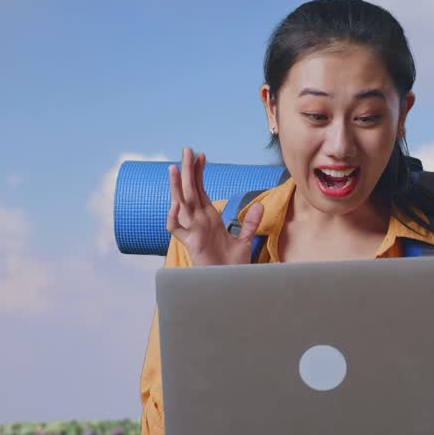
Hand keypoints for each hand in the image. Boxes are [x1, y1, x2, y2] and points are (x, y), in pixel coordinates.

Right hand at [166, 147, 264, 265]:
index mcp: (210, 218)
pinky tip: (177, 204)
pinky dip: (174, 217)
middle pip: (189, 191)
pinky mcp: (191, 244)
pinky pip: (176, 229)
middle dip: (187, 171)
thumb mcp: (245, 241)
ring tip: (174, 168)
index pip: (201, 190)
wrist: (231, 284)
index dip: (199, 173)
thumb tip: (260, 206)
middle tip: (186, 150)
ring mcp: (193, 231)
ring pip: (180, 205)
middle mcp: (199, 222)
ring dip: (176, 187)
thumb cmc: (233, 266)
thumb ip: (249, 223)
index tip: (201, 155)